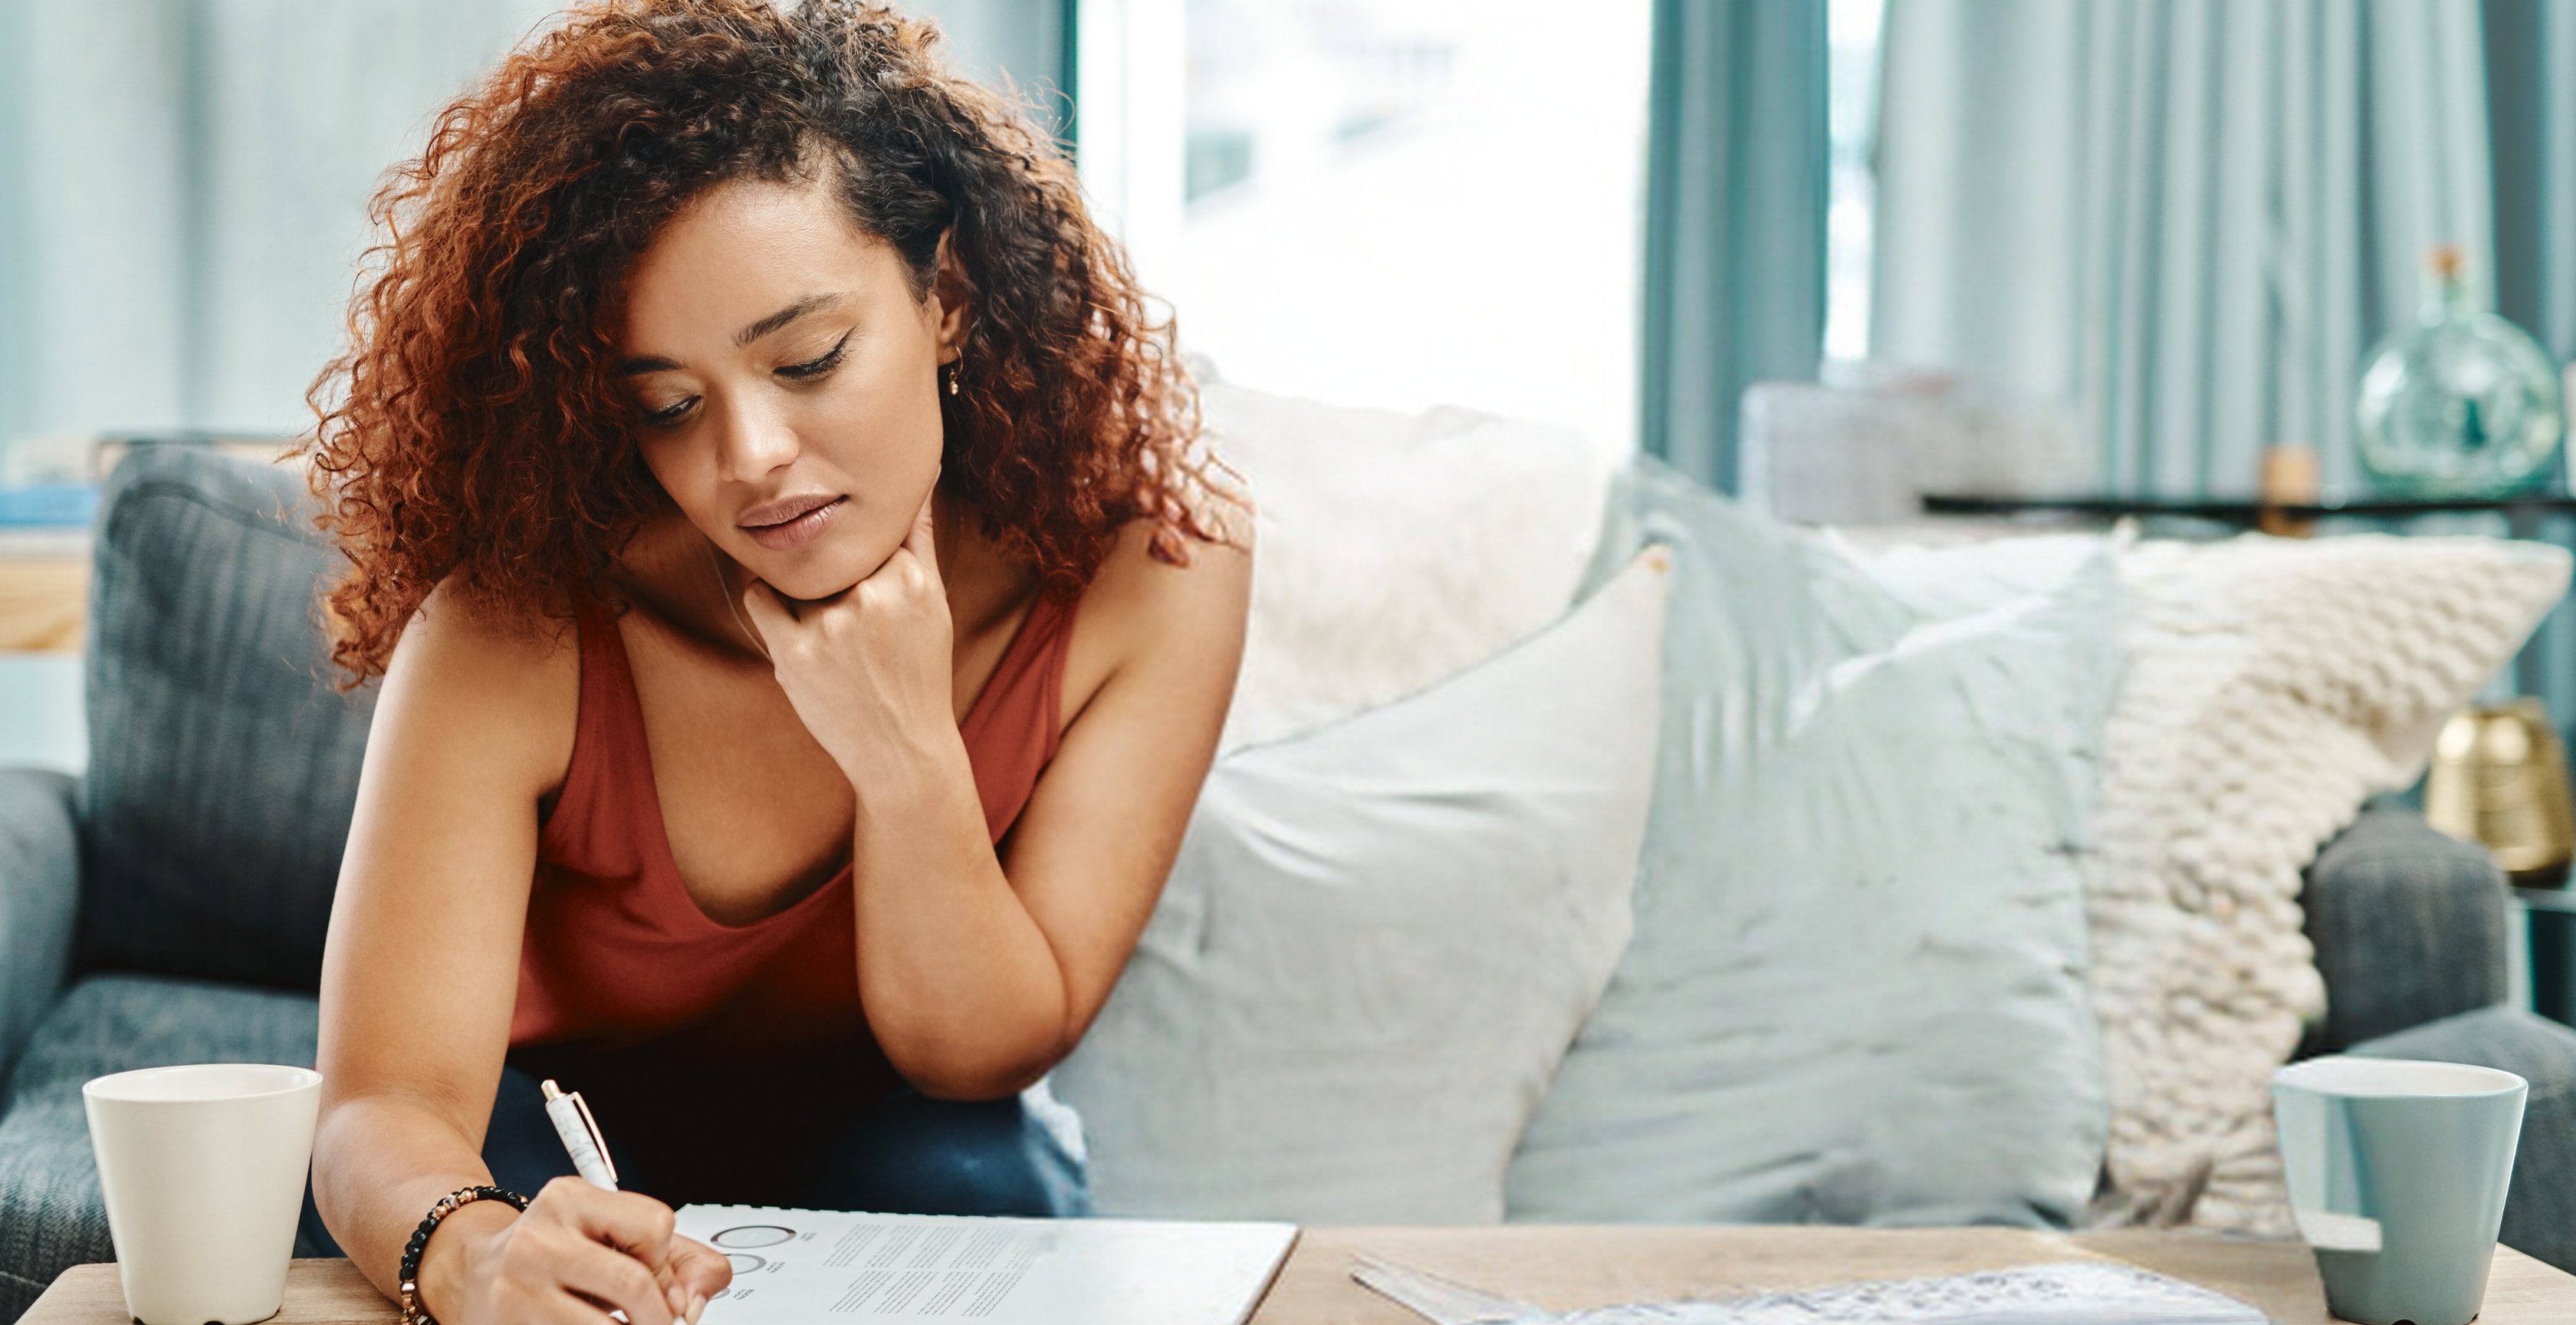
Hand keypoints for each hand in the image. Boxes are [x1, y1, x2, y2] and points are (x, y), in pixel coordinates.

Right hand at [417, 1177, 730, 1324]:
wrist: (464, 1272)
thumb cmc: (551, 1254)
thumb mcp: (608, 1233)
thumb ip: (677, 1261)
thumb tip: (695, 1302)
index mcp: (570, 1199)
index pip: (655, 1226)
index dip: (665, 1262)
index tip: (655, 1279)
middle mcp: (539, 1239)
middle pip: (633, 1283)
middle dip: (660, 1318)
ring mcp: (517, 1289)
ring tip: (617, 1322)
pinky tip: (583, 1324)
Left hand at [740, 485, 957, 780]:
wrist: (903, 749)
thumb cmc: (919, 672)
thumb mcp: (933, 601)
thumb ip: (920, 536)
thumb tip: (924, 473)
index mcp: (908, 578)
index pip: (861, 530)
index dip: (850, 545)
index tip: (851, 563)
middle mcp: (871, 596)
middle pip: (824, 549)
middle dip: (825, 567)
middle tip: (837, 602)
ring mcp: (832, 625)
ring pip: (791, 572)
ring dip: (796, 587)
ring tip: (823, 623)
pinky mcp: (796, 654)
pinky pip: (760, 599)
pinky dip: (767, 603)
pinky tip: (790, 624)